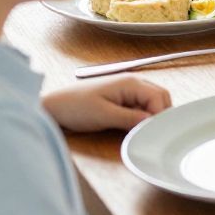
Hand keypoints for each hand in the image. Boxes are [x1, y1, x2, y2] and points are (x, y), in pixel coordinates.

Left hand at [43, 76, 171, 132]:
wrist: (53, 107)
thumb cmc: (75, 108)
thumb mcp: (104, 115)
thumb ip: (131, 118)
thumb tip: (152, 122)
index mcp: (130, 83)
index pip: (159, 97)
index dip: (161, 115)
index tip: (157, 132)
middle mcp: (132, 82)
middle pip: (160, 97)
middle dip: (161, 114)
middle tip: (155, 133)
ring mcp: (127, 89)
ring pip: (151, 101)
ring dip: (152, 115)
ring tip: (145, 131)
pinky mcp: (121, 98)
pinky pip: (140, 105)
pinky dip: (142, 115)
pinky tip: (135, 127)